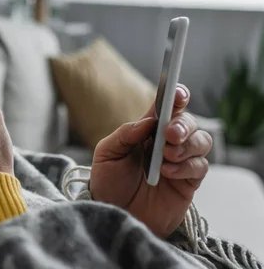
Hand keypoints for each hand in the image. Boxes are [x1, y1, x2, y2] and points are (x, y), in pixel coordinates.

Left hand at [89, 85, 212, 237]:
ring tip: (167, 154)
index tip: (177, 93)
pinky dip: (185, 166)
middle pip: (188, 122)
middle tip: (169, 134)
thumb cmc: (109, 182)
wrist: (113, 215)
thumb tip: (148, 121)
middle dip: (182, 124)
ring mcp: (180, 161)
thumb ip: (125, 134)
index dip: (176, 97)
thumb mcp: (107, 154)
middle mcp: (167, 142)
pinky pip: (199, 167)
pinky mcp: (189, 182)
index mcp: (147, 130)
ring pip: (201, 141)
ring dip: (187, 144)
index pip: (166, 108)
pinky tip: (167, 171)